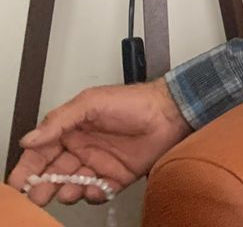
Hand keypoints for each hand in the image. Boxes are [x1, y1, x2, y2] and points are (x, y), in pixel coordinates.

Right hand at [5, 79, 192, 206]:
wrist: (170, 112)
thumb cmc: (132, 101)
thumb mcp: (90, 103)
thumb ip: (59, 121)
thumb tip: (28, 139)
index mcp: (71, 130)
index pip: (41, 151)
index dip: (28, 167)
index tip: (18, 182)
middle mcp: (82, 148)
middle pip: (53, 172)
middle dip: (42, 186)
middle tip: (37, 196)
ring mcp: (99, 163)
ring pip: (73, 185)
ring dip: (66, 192)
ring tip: (66, 192)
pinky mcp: (118, 176)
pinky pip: (98, 191)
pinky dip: (92, 194)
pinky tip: (92, 190)